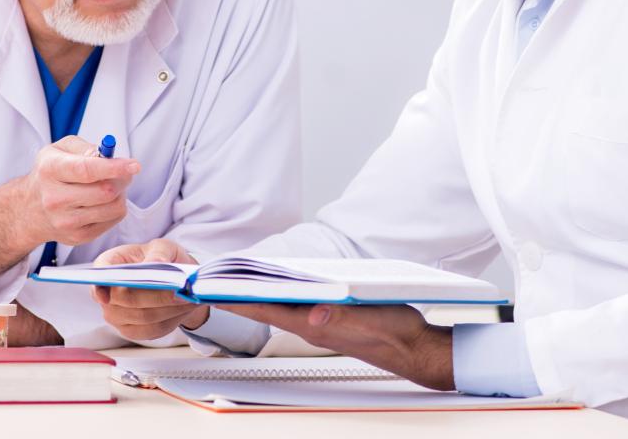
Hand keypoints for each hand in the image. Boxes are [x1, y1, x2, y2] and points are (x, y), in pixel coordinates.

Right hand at [19, 135, 141, 246]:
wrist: (29, 209)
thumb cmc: (50, 174)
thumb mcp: (59, 149)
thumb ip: (85, 147)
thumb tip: (109, 156)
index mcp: (50, 170)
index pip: (86, 170)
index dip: (114, 167)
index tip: (134, 165)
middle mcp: (54, 198)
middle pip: (105, 191)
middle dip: (122, 178)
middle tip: (123, 172)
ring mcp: (65, 221)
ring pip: (113, 207)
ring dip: (120, 194)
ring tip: (110, 186)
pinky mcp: (77, 237)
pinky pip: (112, 220)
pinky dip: (115, 208)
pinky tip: (102, 201)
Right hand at [91, 238, 209, 340]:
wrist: (171, 281)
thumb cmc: (161, 259)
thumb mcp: (164, 246)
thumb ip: (159, 251)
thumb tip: (156, 262)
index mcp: (109, 264)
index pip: (98, 275)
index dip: (99, 287)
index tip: (106, 297)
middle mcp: (106, 292)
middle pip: (126, 299)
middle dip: (156, 296)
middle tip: (180, 291)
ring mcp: (116, 315)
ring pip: (142, 317)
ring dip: (167, 309)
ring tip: (188, 299)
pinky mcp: (131, 330)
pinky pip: (151, 329)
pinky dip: (170, 320)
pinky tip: (182, 309)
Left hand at [216, 303, 454, 390]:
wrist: (416, 350)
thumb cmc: (397, 335)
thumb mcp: (371, 321)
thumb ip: (341, 318)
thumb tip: (314, 314)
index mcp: (315, 325)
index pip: (266, 309)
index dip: (237, 299)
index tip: (211, 289)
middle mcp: (312, 325)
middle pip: (266, 306)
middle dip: (238, 293)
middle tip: (211, 280)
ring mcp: (320, 323)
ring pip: (279, 305)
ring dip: (256, 293)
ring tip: (233, 279)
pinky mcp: (330, 319)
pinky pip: (296, 304)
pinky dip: (280, 292)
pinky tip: (276, 284)